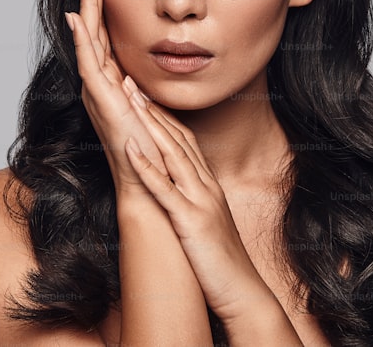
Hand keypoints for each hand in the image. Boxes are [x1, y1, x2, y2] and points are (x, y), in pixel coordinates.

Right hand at [66, 0, 166, 191]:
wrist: (153, 189)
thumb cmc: (157, 156)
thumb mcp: (153, 111)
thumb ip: (142, 92)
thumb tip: (135, 73)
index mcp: (113, 82)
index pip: (103, 31)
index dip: (100, 0)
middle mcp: (101, 83)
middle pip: (91, 27)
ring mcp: (99, 92)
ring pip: (88, 37)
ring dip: (85, 4)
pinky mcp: (103, 103)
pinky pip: (90, 65)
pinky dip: (83, 40)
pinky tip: (77, 17)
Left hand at [122, 94, 275, 321]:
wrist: (243, 293)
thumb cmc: (222, 263)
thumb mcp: (208, 222)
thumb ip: (195, 201)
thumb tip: (180, 190)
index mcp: (208, 185)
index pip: (185, 140)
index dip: (163, 115)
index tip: (143, 93)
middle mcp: (206, 186)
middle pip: (178, 138)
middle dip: (153, 108)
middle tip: (131, 80)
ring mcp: (200, 202)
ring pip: (173, 154)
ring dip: (149, 125)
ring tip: (128, 99)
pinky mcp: (191, 221)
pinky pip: (165, 190)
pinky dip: (147, 167)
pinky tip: (130, 150)